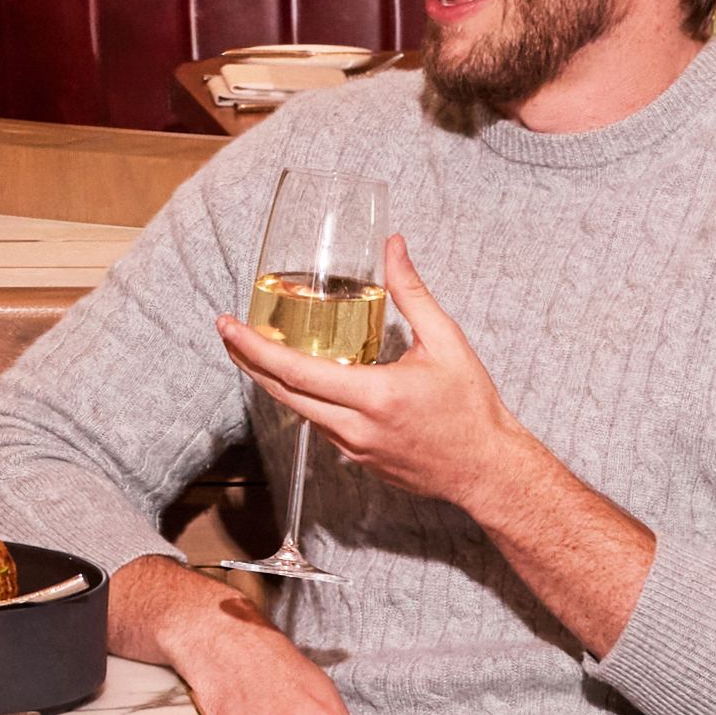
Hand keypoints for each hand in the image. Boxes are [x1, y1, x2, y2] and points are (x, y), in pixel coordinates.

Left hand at [212, 227, 533, 516]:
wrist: (488, 469)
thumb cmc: (472, 407)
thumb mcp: (445, 341)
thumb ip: (412, 292)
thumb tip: (392, 245)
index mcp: (373, 395)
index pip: (294, 371)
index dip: (253, 348)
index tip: (228, 325)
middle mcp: (355, 427)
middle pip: (282, 394)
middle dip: (248, 361)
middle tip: (227, 332)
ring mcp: (353, 449)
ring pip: (298, 412)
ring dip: (272, 381)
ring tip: (255, 351)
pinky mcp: (359, 461)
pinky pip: (320, 426)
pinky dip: (303, 400)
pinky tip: (301, 379)